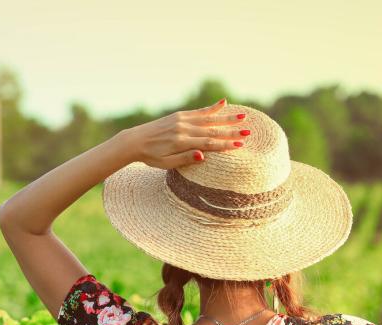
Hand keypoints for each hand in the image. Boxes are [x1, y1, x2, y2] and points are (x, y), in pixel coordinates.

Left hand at [119, 99, 250, 169]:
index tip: (240, 144)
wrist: (134, 141)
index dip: (225, 144)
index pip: (208, 143)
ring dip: (226, 117)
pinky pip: (199, 112)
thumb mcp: (166, 164)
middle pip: (212, 130)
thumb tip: (203, 156)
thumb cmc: (151, 157)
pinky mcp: (179, 115)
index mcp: (181, 142)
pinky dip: (212, 108)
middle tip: (248, 131)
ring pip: (208, 119)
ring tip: (242, 116)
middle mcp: (183, 129)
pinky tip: (224, 103)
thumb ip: (185, 159)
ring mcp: (181, 120)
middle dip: (231, 131)